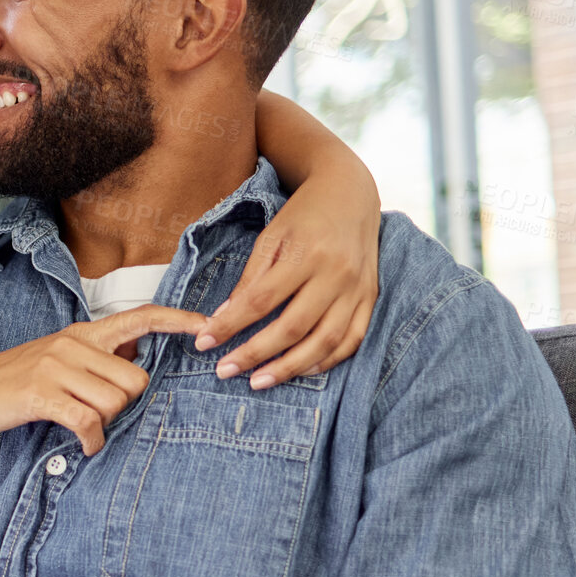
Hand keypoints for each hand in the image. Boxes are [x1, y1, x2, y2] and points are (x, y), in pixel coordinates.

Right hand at [0, 305, 205, 454]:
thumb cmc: (16, 380)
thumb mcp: (59, 357)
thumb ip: (97, 354)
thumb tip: (136, 353)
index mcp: (82, 332)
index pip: (140, 317)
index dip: (178, 321)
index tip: (209, 326)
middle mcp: (73, 343)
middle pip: (137, 379)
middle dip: (126, 405)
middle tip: (97, 413)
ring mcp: (56, 366)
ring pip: (116, 402)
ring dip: (105, 424)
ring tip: (82, 426)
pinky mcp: (41, 393)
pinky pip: (89, 421)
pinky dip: (92, 440)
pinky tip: (83, 445)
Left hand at [193, 171, 380, 388]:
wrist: (351, 194)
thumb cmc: (303, 215)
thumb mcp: (270, 236)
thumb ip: (250, 277)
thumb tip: (224, 316)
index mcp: (305, 254)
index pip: (261, 300)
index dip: (231, 325)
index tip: (204, 342)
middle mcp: (336, 274)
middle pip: (293, 327)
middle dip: (256, 354)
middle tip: (225, 371)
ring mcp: (358, 290)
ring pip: (325, 341)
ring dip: (290, 367)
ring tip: (258, 381)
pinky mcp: (371, 298)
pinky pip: (352, 340)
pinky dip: (327, 361)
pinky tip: (300, 370)